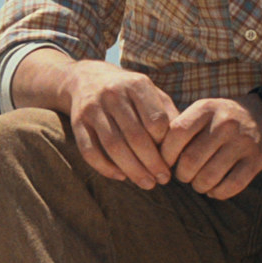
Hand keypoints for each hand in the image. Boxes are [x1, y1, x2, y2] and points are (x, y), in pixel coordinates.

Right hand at [63, 61, 181, 189]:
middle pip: (135, 136)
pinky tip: (121, 177)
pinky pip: (89, 151)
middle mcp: (113, 94)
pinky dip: (105, 168)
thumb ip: (168, 113)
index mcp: (136, 84)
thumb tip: (183, 143)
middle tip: (163, 179)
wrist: (86, 79)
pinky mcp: (77, 122)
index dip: (164, 142)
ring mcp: (93, 108)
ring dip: (132, 169)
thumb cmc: (128, 92)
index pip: (156, 120)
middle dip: (152, 163)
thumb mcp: (151, 92)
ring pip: (113, 145)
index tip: (172, 157)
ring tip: (147, 183)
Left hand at [161, 97, 261, 199]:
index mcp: (206, 109)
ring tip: (198, 183)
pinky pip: (231, 186)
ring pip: (209, 176)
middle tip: (184, 175)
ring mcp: (242, 141)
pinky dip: (218, 193)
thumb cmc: (222, 118)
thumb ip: (180, 128)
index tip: (165, 163)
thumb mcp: (202, 112)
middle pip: (191, 160)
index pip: (176, 134)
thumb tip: (154, 155)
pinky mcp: (256, 159)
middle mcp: (225, 123)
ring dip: (199, 186)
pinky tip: (215, 189)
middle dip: (182, 175)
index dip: (166, 154)